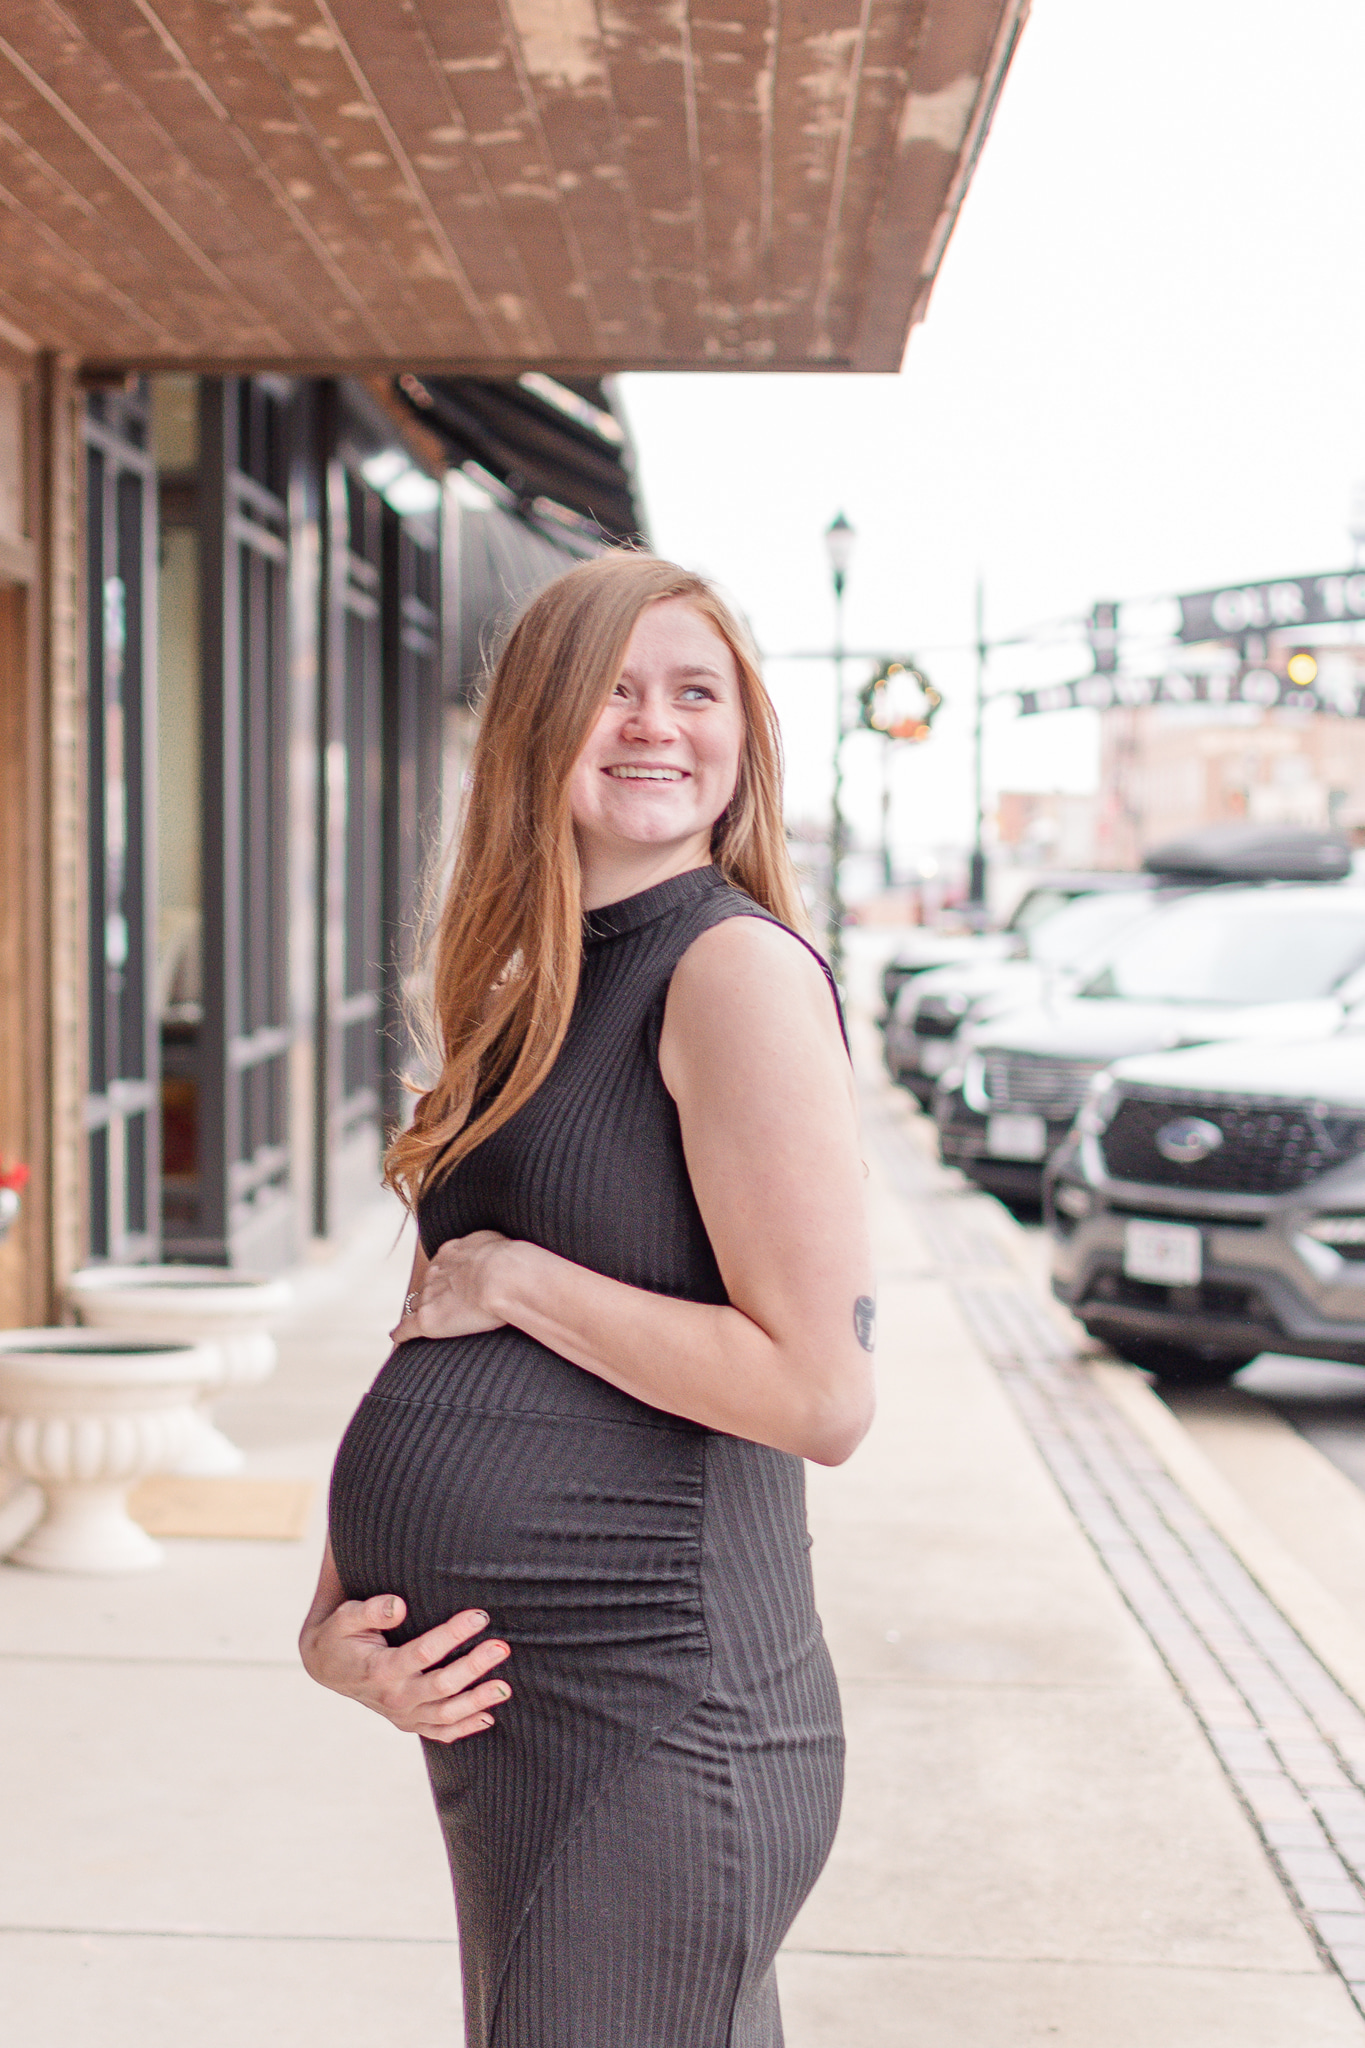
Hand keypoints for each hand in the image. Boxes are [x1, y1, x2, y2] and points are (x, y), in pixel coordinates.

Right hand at [300, 1595, 511, 1742]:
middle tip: (502, 1647)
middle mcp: (393, 1698)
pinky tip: (488, 1717)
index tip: (479, 1616)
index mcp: (380, 1670)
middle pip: (442, 1687)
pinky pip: (439, 1731)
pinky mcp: (409, 1722)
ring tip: (505, 1686)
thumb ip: (371, 1610)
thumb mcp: (345, 1617)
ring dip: (477, 1701)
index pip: (424, 1653)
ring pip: (446, 1715)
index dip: (453, 1634)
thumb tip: (400, 1606)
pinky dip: (464, 1728)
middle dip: (475, 1667)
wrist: (327, 1667)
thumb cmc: (340, 1635)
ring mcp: (402, 1714)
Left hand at [390, 1230, 511, 1343]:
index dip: (446, 1276)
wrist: (503, 1276)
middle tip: (444, 1304)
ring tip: (423, 1322)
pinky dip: (401, 1333)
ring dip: (420, 1312)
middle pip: (428, 1285)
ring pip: (417, 1305)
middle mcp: (436, 1272)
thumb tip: (497, 1253)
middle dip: (433, 1293)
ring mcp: (430, 1296)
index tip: (453, 1283)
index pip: (442, 1266)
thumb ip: (492, 1249)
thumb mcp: (500, 1244)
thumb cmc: (509, 1261)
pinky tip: (397, 1337)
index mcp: (452, 1253)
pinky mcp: (428, 1320)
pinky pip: (406, 1328)